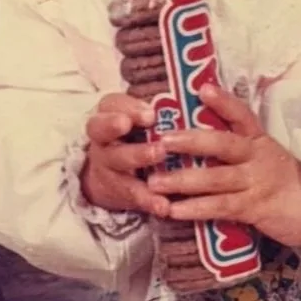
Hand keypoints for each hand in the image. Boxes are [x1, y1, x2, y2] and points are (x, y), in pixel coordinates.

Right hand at [81, 94, 170, 217]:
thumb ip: (162, 108)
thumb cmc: (136, 136)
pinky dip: (149, 201)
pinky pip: (133, 195)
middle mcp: (103, 138)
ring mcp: (107, 165)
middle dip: (116, 126)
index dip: (127, 107)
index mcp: (110, 114)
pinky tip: (164, 206)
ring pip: (117, 160)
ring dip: (138, 157)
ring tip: (159, 159)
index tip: (150, 113)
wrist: (111, 176)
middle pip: (101, 129)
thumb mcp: (141, 119)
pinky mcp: (119, 190)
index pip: (110, 104)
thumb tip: (199, 94)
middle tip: (146, 136)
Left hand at [146, 86, 300, 249]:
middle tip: (161, 140)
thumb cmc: (284, 184)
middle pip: (222, 144)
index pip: (242, 115)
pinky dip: (195, 209)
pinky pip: (220, 207)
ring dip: (182, 180)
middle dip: (190, 141)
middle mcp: (258, 157)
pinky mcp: (254, 208)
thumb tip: (199, 137)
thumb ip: (239, 148)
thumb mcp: (266, 158)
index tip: (203, 88)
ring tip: (155, 182)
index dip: (223, 101)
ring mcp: (256, 182)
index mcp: (260, 141)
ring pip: (215, 178)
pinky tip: (173, 211)